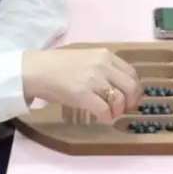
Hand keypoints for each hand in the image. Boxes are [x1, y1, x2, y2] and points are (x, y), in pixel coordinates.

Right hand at [22, 48, 141, 122]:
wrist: (37, 70)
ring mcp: (93, 79)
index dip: (135, 89)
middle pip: (131, 87)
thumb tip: (120, 86)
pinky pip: (105, 110)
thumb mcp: (87, 58)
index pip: (132, 73)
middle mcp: (103, 65)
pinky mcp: (83, 94)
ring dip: (118, 111)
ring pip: (120, 99)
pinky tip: (102, 118)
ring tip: (111, 114)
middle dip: (131, 101)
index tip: (131, 98)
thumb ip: (104, 68)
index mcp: (105, 55)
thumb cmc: (59, 66)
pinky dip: (107, 117)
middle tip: (124, 109)